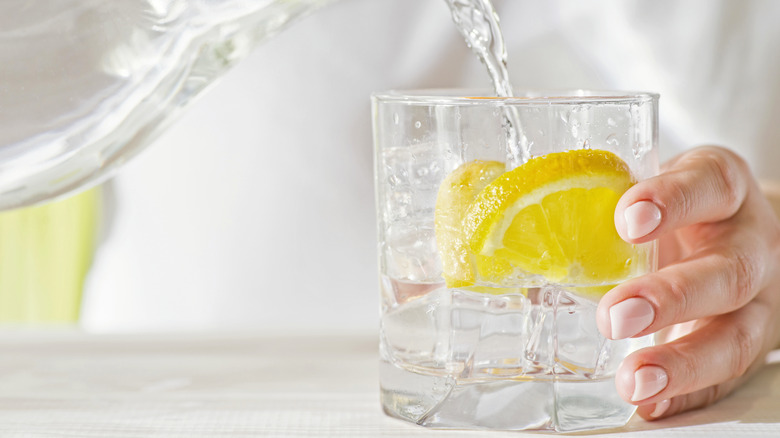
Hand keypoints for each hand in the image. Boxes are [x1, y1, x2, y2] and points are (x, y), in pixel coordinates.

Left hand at [597, 146, 779, 419]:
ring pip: (736, 333)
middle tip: (615, 317)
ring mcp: (755, 299)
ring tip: (633, 378)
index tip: (627, 220)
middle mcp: (747, 243)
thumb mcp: (643, 191)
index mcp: (719, 190)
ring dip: (682, 360)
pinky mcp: (746, 341)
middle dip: (671, 296)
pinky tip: (651, 403)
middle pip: (727, 271)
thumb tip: (506, 241)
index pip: (708, 185)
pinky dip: (687, 393)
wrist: (731, 231)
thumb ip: (590, 204)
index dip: (673, 200)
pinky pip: (727, 376)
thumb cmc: (672, 210)